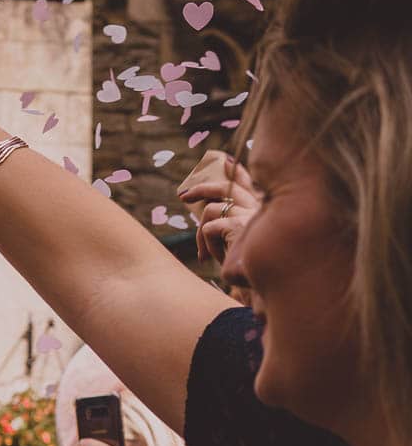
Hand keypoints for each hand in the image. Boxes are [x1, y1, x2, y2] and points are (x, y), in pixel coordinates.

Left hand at [177, 151, 259, 265]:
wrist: (260, 286)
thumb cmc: (248, 268)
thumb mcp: (237, 243)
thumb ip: (228, 224)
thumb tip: (207, 207)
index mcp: (261, 209)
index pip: (247, 182)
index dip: (234, 170)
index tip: (223, 160)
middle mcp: (259, 208)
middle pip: (226, 187)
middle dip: (202, 188)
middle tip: (183, 196)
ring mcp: (250, 215)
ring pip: (211, 209)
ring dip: (201, 234)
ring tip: (205, 255)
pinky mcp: (239, 226)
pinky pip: (208, 228)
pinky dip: (205, 244)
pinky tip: (211, 259)